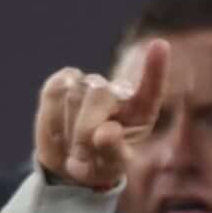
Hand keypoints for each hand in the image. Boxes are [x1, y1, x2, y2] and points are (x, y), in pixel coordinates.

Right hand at [30, 42, 165, 196]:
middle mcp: (116, 91)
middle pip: (99, 93)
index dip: (155, 68)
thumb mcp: (110, 167)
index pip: (151, 87)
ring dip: (68, 130)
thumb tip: (106, 132)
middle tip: (84, 155)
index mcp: (140, 111)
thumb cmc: (99, 165)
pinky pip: (52, 92)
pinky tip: (60, 129)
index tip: (160, 45)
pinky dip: (51, 117)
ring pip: (72, 95)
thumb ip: (112, 151)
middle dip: (85, 129)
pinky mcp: (62, 83)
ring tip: (75, 145)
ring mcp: (89, 84)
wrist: (69, 165)